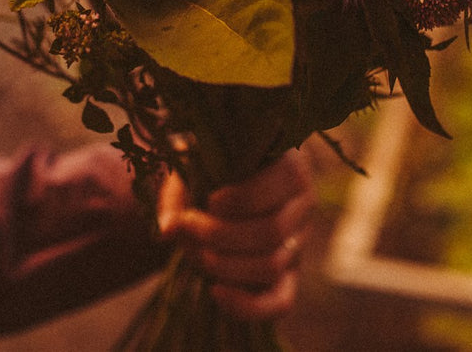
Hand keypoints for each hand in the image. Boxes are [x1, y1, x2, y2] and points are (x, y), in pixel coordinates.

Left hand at [156, 148, 315, 320]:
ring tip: (192, 252)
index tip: (209, 200)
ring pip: (272, 266)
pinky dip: (248, 305)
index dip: (242, 199)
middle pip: (272, 232)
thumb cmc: (208, 166)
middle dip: (220, 235)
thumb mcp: (192, 165)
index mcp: (290, 165)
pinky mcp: (288, 275)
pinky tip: (215, 292)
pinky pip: (281, 302)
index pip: (284, 184)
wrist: (217, 184)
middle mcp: (303, 205)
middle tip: (186, 228)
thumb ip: (178, 193)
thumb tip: (168, 230)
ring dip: (224, 265)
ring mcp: (298, 242)